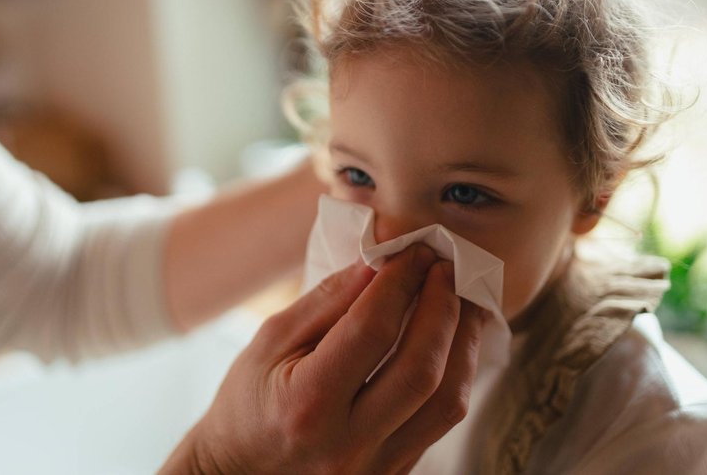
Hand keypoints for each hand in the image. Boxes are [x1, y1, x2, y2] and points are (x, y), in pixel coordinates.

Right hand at [159, 245, 484, 473]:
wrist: (242, 471)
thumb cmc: (249, 402)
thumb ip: (327, 301)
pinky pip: (440, 421)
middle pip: (421, 369)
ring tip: (463, 300)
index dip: (399, 283)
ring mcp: (377, 466)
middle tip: (445, 268)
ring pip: (447, 401)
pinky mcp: (395, 472)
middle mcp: (348, 444)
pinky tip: (450, 341)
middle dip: (443, 308)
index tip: (414, 252)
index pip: (371, 331)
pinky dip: (454, 373)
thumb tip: (379, 263)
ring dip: (464, 342)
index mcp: (308, 405)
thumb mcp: (271, 341)